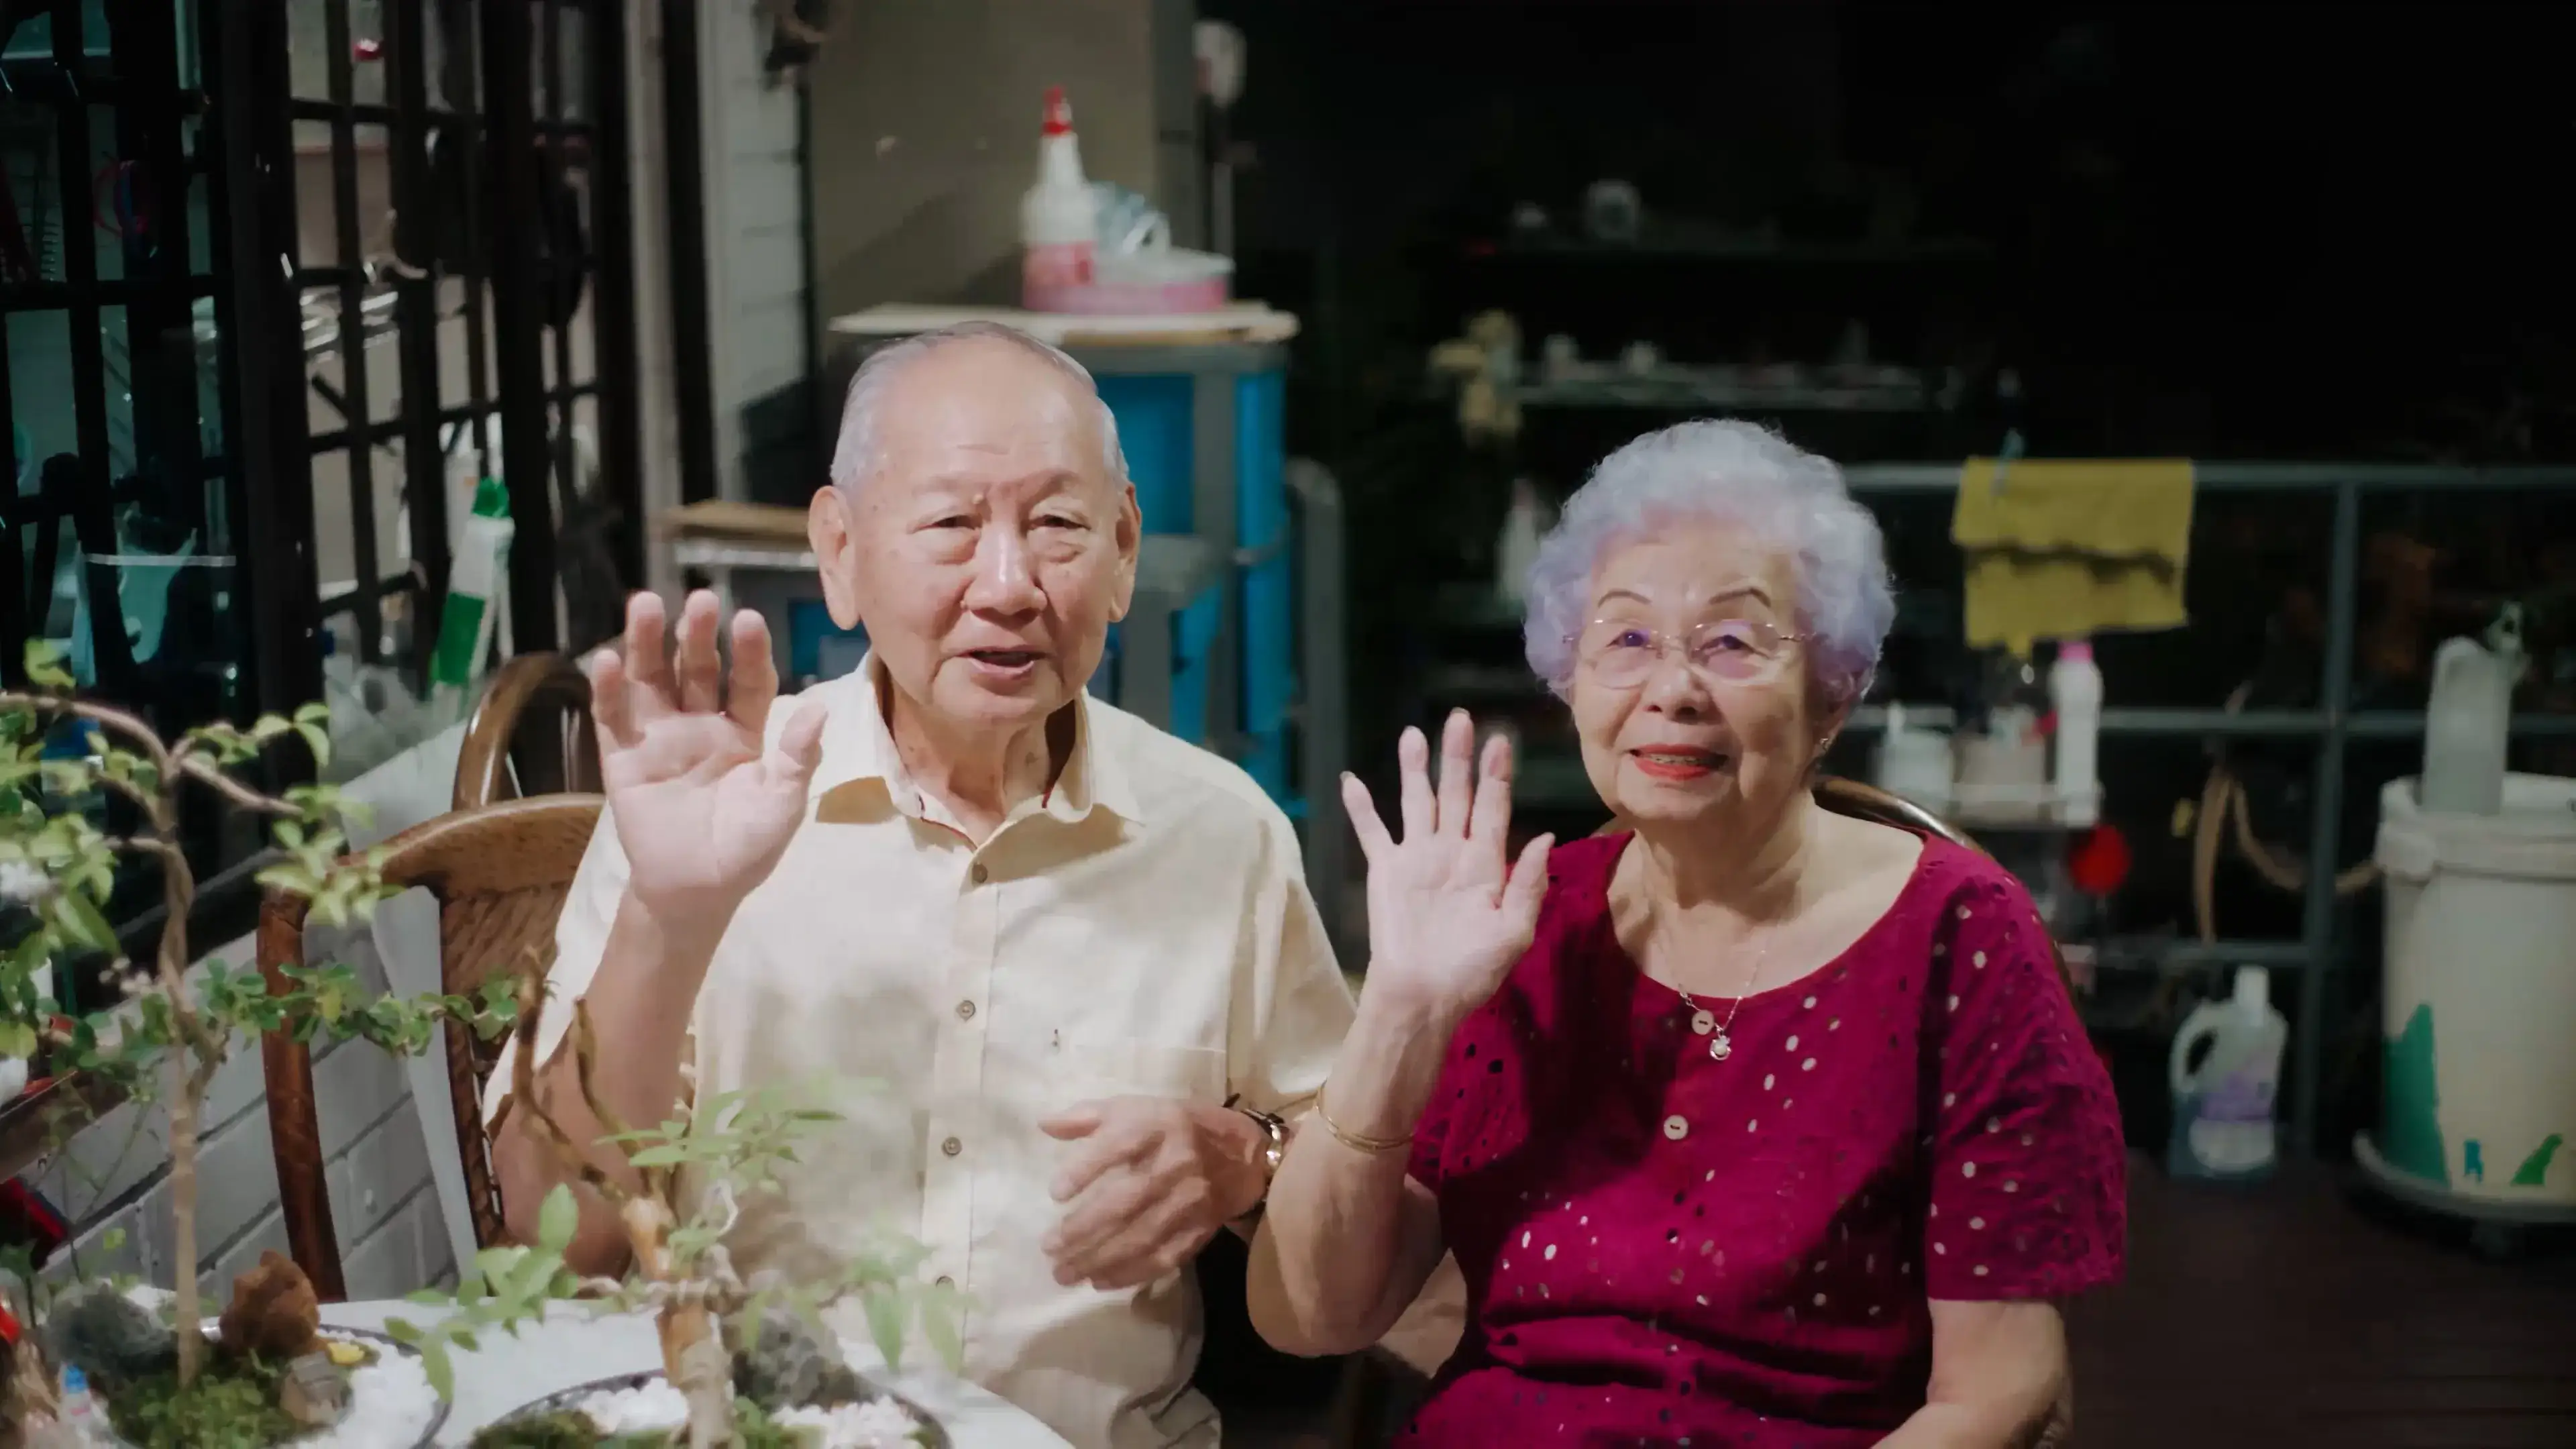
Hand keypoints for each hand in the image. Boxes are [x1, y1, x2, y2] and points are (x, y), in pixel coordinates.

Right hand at [588, 590, 825, 916]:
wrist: (697, 892)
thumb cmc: (747, 847)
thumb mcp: (783, 804)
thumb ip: (798, 758)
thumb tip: (818, 709)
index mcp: (743, 731)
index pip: (748, 682)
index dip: (748, 652)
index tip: (748, 619)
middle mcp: (699, 724)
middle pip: (697, 669)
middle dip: (698, 635)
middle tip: (700, 599)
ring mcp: (658, 737)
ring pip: (652, 680)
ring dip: (647, 643)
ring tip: (645, 604)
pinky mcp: (621, 758)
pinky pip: (612, 718)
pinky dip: (608, 690)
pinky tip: (607, 660)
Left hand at [1039, 1097, 1263, 1290]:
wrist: (1243, 1154)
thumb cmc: (1176, 1128)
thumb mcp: (1136, 1108)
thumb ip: (1088, 1116)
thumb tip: (1044, 1124)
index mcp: (1158, 1126)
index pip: (1120, 1145)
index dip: (1087, 1169)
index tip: (1054, 1193)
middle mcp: (1176, 1163)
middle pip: (1127, 1200)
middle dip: (1085, 1228)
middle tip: (1049, 1247)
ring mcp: (1191, 1201)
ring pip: (1142, 1236)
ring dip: (1100, 1258)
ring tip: (1064, 1273)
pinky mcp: (1200, 1230)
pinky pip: (1164, 1257)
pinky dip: (1131, 1273)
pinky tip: (1100, 1281)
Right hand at [1343, 711, 1552, 1024]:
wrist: (1424, 996)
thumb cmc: (1473, 971)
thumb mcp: (1514, 932)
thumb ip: (1529, 885)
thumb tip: (1545, 837)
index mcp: (1487, 865)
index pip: (1494, 809)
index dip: (1497, 775)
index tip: (1502, 741)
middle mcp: (1453, 852)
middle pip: (1457, 794)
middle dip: (1458, 758)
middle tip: (1461, 718)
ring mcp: (1417, 858)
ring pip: (1417, 802)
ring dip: (1415, 769)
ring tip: (1415, 734)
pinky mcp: (1386, 870)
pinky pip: (1372, 832)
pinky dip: (1361, 807)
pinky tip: (1351, 779)